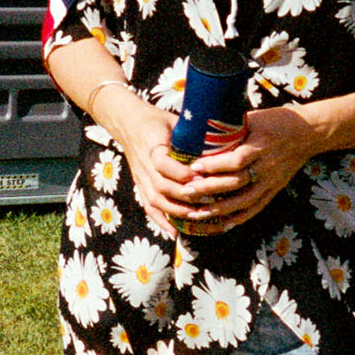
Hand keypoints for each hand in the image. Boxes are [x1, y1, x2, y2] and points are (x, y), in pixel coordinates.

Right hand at [98, 88, 211, 234]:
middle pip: (161, 186)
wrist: (129, 124)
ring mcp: (140, 178)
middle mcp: (144, 164)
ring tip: (197, 217)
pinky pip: (149, 206)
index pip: (163, 163)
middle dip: (184, 196)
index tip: (201, 177)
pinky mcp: (140, 186)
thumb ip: (194, 133)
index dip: (181, 172)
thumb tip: (225, 137)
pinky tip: (175, 233)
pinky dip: (161, 221)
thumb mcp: (175, 121)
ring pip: (155, 199)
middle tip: (207, 201)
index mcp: (152, 145)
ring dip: (176, 211)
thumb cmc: (158, 121)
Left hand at [178, 105, 315, 233]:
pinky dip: (240, 217)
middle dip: (209, 189)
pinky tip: (223, 224)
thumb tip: (202, 126)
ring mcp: (272, 181)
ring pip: (244, 200)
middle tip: (187, 192)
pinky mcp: (275, 189)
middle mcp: (267, 167)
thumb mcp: (256, 117)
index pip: (236, 160)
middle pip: (236, 182)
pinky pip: (257, 207)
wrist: (309, 133)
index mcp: (261, 146)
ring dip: (220, 209)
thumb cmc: (278, 121)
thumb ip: (232, 126)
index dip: (214, 165)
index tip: (193, 166)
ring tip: (198, 213)